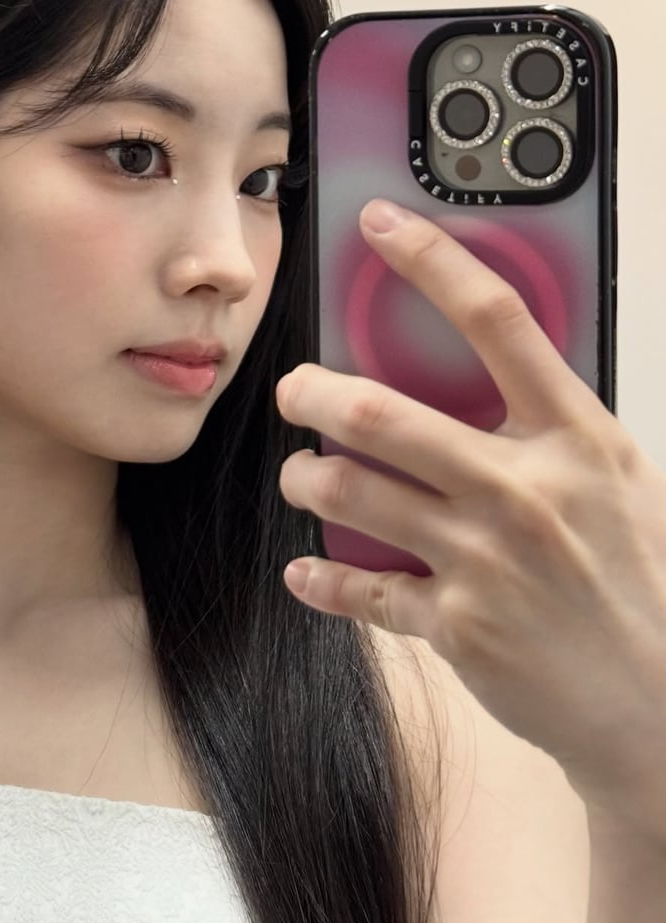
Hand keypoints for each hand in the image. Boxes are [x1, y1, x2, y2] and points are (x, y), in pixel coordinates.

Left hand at [276, 198, 665, 827]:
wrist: (664, 699)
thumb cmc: (644, 574)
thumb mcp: (616, 474)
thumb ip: (549, 421)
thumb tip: (479, 364)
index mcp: (573, 436)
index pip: (495, 321)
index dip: (430, 260)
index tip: (381, 223)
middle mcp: (523, 490)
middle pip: (384, 416)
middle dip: (314, 393)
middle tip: (294, 389)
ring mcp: (485, 561)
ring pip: (354, 495)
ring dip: (309, 477)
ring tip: (303, 473)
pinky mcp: (458, 626)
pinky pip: (364, 589)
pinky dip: (324, 578)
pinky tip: (306, 569)